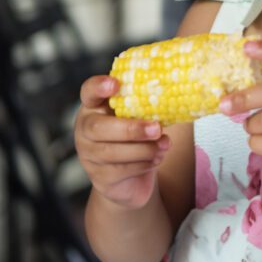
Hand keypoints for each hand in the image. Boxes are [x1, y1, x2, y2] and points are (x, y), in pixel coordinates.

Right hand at [74, 75, 169, 208]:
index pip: (89, 91)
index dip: (98, 87)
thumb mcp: (141, 116)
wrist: (132, 175)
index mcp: (95, 106)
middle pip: (97, 127)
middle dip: (130, 128)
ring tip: (165, 144)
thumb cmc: (138, 136)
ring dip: (144, 149)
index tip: (115, 83)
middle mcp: (85, 129)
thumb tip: (176, 93)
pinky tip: (157, 158)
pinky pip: (121, 170)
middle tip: (157, 129)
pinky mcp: (100, 177)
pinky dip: (144, 164)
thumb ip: (148, 104)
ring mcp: (89, 155)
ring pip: (112, 152)